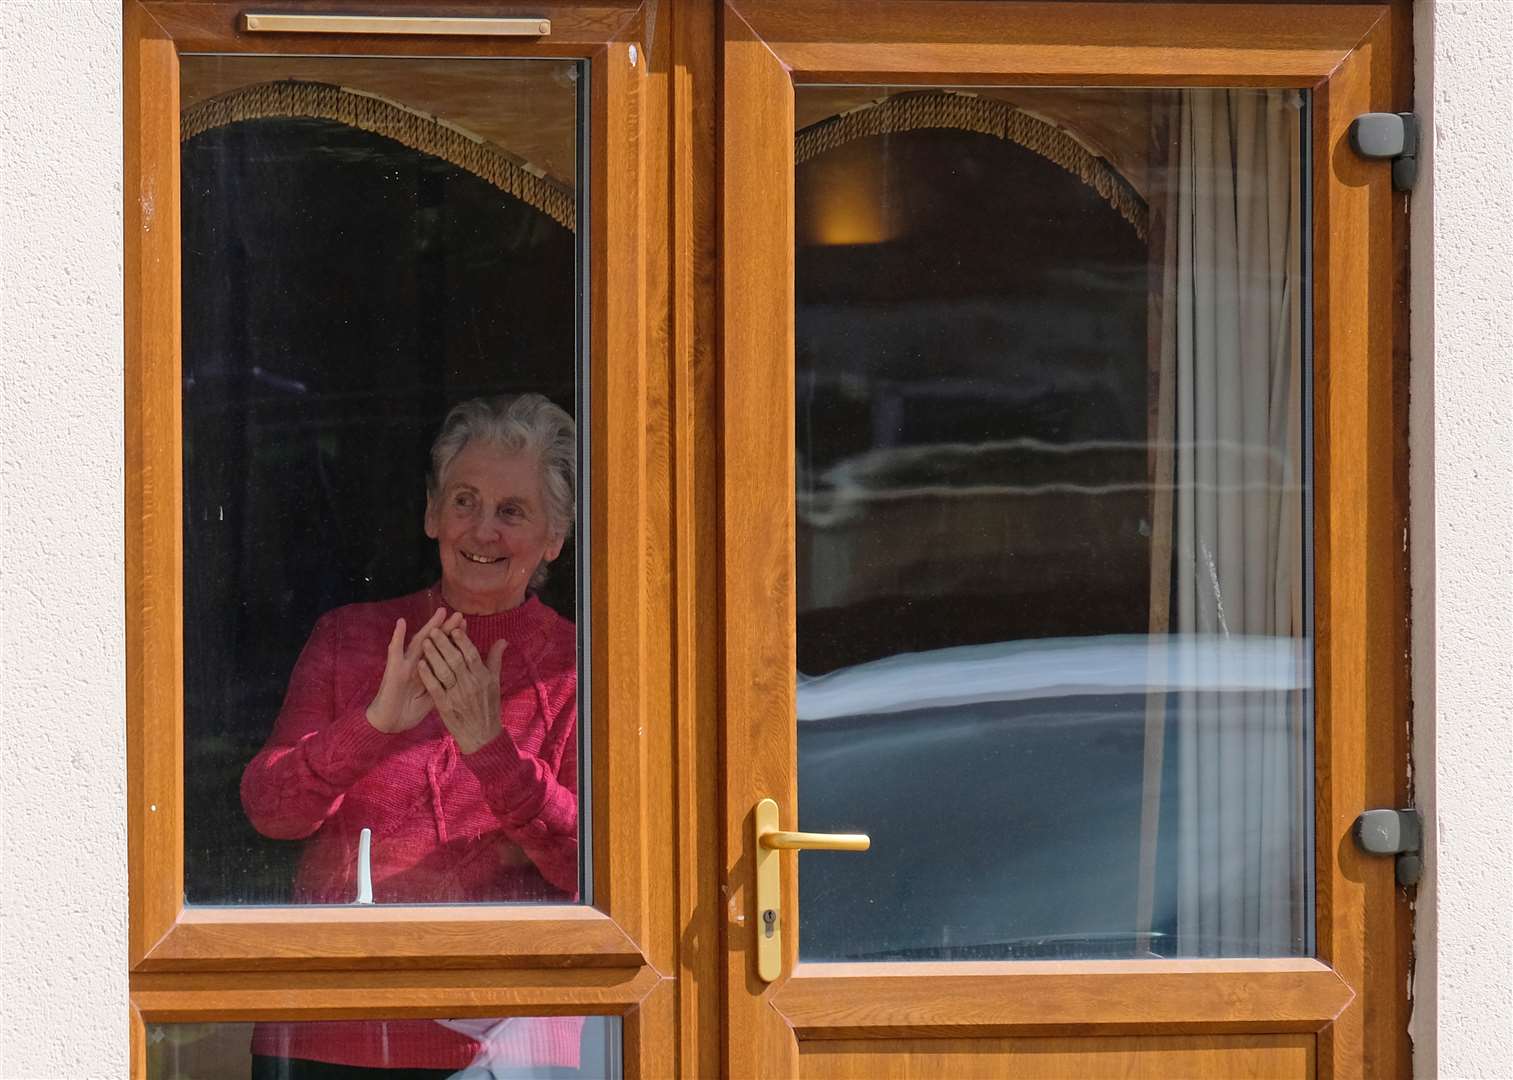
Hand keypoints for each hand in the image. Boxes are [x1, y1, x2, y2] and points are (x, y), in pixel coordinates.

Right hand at [365, 607, 461, 733]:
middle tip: (460, 614)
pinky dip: (398, 637)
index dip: (454, 638)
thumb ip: (444, 683)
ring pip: (419, 642)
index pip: (443, 650)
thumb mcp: (433, 696)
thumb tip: (461, 675)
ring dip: (429, 627)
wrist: (390, 724)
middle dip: (447, 628)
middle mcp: (417, 663)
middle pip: (435, 643)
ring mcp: (405, 665)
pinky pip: (395, 651)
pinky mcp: (394, 670)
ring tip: (440, 612)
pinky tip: (401, 623)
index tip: (466, 625)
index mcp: (428, 670)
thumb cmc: (409, 710)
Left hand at [416, 624, 509, 754]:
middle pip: (456, 659)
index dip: (463, 640)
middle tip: (433, 631)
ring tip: (425, 642)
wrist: (482, 736)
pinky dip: (427, 675)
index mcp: (484, 677)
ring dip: (433, 655)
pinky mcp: (446, 706)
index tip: (454, 628)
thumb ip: (495, 660)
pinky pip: (435, 687)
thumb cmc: (489, 707)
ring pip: (444, 671)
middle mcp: (471, 684)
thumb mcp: (495, 683)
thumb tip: (502, 640)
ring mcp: (457, 695)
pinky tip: (420, 664)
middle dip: (444, 644)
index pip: (472, 654)